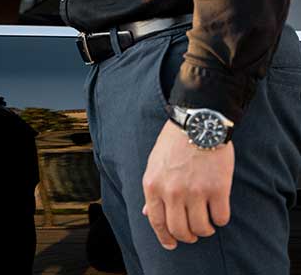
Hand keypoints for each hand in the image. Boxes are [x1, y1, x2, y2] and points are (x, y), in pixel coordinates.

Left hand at [142, 120, 233, 249]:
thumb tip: (147, 213)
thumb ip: (152, 190)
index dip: (165, 237)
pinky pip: (221, 218)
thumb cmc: (174, 143)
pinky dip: (221, 218)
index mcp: (153, 185)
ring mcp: (195, 192)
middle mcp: (172, 192)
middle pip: (180, 230)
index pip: (157, 222)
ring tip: (208, 221)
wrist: (198, 123)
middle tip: (194, 233)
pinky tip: (219, 210)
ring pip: (202, 228)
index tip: (172, 244)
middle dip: (188, 236)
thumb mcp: (154, 164)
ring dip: (206, 229)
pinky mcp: (218, 189)